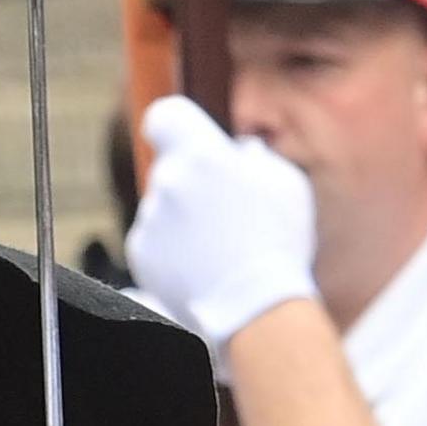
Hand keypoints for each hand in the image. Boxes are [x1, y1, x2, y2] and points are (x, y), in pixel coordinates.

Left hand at [125, 96, 319, 349]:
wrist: (254, 309)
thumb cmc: (278, 243)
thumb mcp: (286, 184)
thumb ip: (255, 158)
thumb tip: (239, 153)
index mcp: (202, 154)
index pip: (166, 116)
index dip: (175, 126)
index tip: (181, 137)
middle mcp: (167, 181)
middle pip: (171, 170)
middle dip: (192, 185)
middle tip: (227, 216)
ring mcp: (150, 218)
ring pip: (163, 208)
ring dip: (183, 221)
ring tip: (219, 250)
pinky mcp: (140, 254)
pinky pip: (154, 242)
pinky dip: (172, 252)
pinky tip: (202, 268)